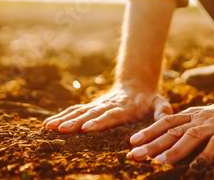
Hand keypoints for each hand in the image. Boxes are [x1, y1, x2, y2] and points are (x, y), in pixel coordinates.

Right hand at [42, 86, 172, 132]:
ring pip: (79, 111)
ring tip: (49, 127)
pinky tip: (48, 124)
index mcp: (125, 107)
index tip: (87, 128)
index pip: (111, 115)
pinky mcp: (91, 106)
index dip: (100, 121)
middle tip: (63, 129)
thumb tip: (165, 118)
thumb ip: (163, 111)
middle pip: (91, 114)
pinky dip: (61, 116)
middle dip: (76, 122)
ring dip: (64, 119)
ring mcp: (98, 105)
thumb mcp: (161, 103)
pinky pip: (75, 111)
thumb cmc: (150, 99)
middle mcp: (108, 105)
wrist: (137, 84)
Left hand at [127, 92, 213, 164]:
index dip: (149, 131)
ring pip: (190, 136)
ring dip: (174, 150)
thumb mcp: (211, 118)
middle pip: (172, 130)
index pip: (167, 121)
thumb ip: (195, 127)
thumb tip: (174, 145)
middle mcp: (202, 119)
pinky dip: (205, 156)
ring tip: (159, 162)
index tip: (133, 142)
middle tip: (134, 156)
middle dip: (152, 144)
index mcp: (195, 114)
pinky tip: (196, 168)